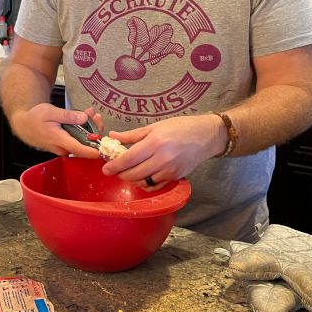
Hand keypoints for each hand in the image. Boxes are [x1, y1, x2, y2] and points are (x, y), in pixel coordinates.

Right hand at [9, 103, 101, 158]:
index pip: (78, 149)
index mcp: (59, 140)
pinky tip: (84, 118)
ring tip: (91, 113)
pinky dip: (82, 131)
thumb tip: (84, 118)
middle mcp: (61, 148)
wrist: (23, 124)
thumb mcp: (51, 112)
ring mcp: (62, 149)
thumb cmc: (35, 117)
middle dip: (94, 130)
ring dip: (89, 129)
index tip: (103, 149)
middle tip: (97, 116)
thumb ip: (68, 116)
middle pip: (83, 145)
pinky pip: (76, 141)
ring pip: (80, 142)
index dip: (92, 151)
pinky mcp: (62, 147)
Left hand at [101, 114, 223, 189]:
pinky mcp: (175, 177)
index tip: (105, 169)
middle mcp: (162, 159)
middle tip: (114, 169)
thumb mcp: (155, 126)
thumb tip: (112, 136)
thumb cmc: (180, 127)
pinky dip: (145, 183)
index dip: (114, 166)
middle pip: (134, 174)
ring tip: (127, 171)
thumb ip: (132, 135)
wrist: (206, 136)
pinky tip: (142, 176)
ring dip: (132, 179)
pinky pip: (155, 185)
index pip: (129, 159)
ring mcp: (170, 170)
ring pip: (143, 182)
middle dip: (121, 174)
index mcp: (155, 143)